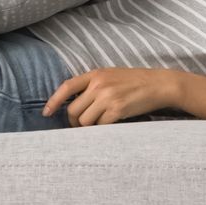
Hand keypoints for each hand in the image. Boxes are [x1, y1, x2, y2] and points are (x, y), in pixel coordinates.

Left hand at [42, 67, 179, 125]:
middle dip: (74, 122)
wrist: (159, 84)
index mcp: (96, 74)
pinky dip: (102, 130)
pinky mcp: (118, 110)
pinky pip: (100, 126)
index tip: (46, 113)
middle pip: (73, 110)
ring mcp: (108, 97)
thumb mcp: (112, 75)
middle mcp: (99, 85)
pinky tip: (109, 127)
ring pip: (85, 121)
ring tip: (98, 126)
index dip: (53, 101)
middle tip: (81, 127)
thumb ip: (94, 85)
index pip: (67, 87)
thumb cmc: (136, 81)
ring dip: (89, 128)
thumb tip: (75, 104)